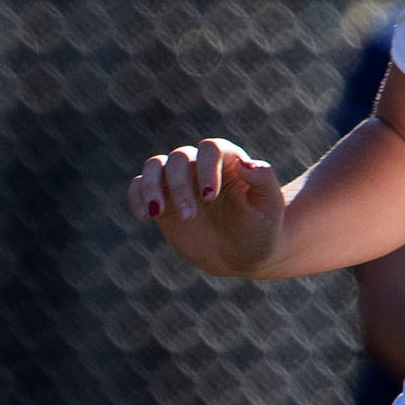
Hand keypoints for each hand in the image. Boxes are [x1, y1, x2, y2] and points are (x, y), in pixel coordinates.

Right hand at [125, 137, 285, 276]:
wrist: (243, 255)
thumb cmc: (261, 229)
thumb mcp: (269, 208)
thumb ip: (263, 180)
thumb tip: (245, 162)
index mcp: (228, 160)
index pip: (210, 149)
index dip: (207, 168)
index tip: (210, 197)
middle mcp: (200, 166)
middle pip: (179, 158)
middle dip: (180, 185)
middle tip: (190, 217)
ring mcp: (178, 182)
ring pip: (154, 166)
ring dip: (151, 186)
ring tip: (156, 213)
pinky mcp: (162, 201)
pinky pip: (138, 187)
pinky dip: (136, 197)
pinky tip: (144, 217)